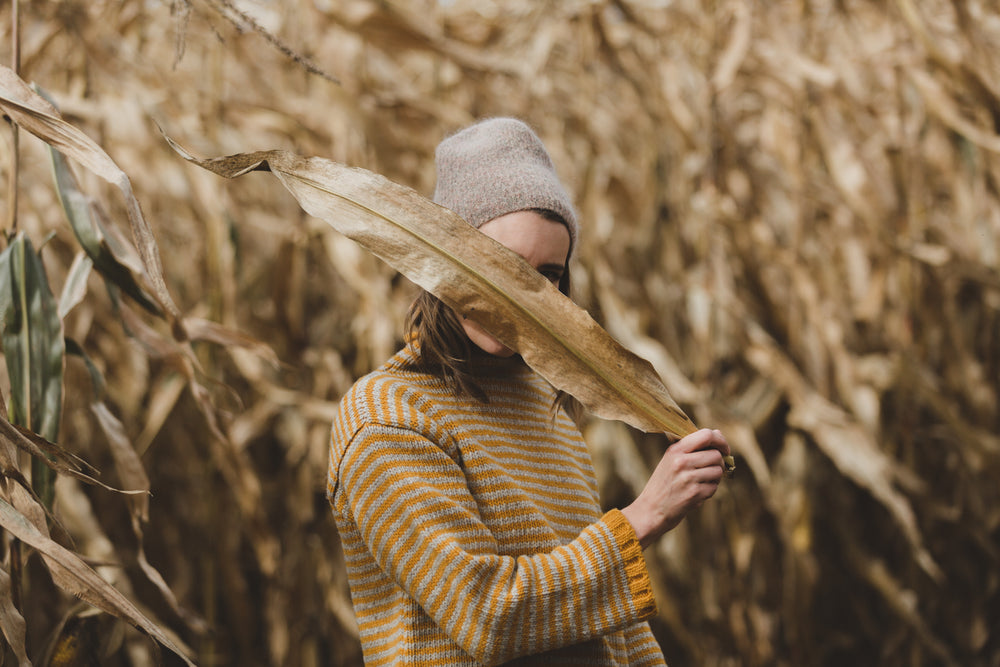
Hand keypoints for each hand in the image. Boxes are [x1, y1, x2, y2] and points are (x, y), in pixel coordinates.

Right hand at [621, 428, 730, 548]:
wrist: (651, 510)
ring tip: (702, 482)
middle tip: (710, 470)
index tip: (724, 449)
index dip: (720, 440)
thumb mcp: (671, 460)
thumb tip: (718, 433)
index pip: (706, 435)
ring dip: (715, 478)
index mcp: (675, 450)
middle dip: (718, 463)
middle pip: (716, 455)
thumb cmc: (663, 483)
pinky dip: (709, 491)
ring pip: (718, 471)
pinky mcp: (694, 494)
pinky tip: (697, 493)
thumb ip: (693, 447)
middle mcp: (681, 461)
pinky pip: (714, 487)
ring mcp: (688, 478)